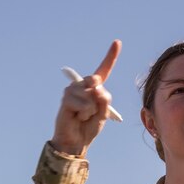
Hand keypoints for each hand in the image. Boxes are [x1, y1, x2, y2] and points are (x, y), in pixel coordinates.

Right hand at [52, 40, 121, 157]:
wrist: (76, 141)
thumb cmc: (89, 127)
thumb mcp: (104, 114)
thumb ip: (104, 100)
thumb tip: (96, 87)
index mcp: (94, 87)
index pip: (103, 70)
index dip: (110, 56)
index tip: (117, 42)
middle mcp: (82, 85)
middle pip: (97, 80)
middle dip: (99, 98)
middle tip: (91, 112)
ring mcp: (72, 90)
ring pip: (90, 95)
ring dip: (91, 111)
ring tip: (82, 116)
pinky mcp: (66, 98)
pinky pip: (83, 103)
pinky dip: (84, 114)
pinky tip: (77, 117)